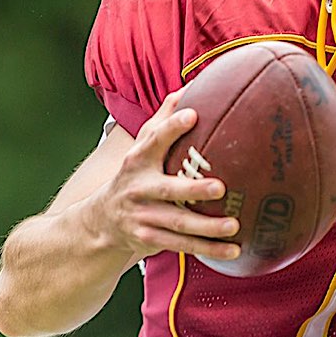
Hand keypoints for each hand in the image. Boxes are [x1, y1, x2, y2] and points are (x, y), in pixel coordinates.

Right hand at [77, 89, 242, 263]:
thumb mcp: (142, 148)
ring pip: (178, 224)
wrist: (101, 220)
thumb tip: (188, 86)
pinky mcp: (150, 239)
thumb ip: (162, 121)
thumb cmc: (134, 175)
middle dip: (192, 190)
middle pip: (167, 189)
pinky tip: (234, 250)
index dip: (171, 127)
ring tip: (234, 226)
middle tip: (220, 187)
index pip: (154, 140)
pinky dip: (209, 249)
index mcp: (138, 160)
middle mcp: (138, 188)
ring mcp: (143, 217)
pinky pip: (183, 245)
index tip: (192, 115)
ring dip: (207, 228)